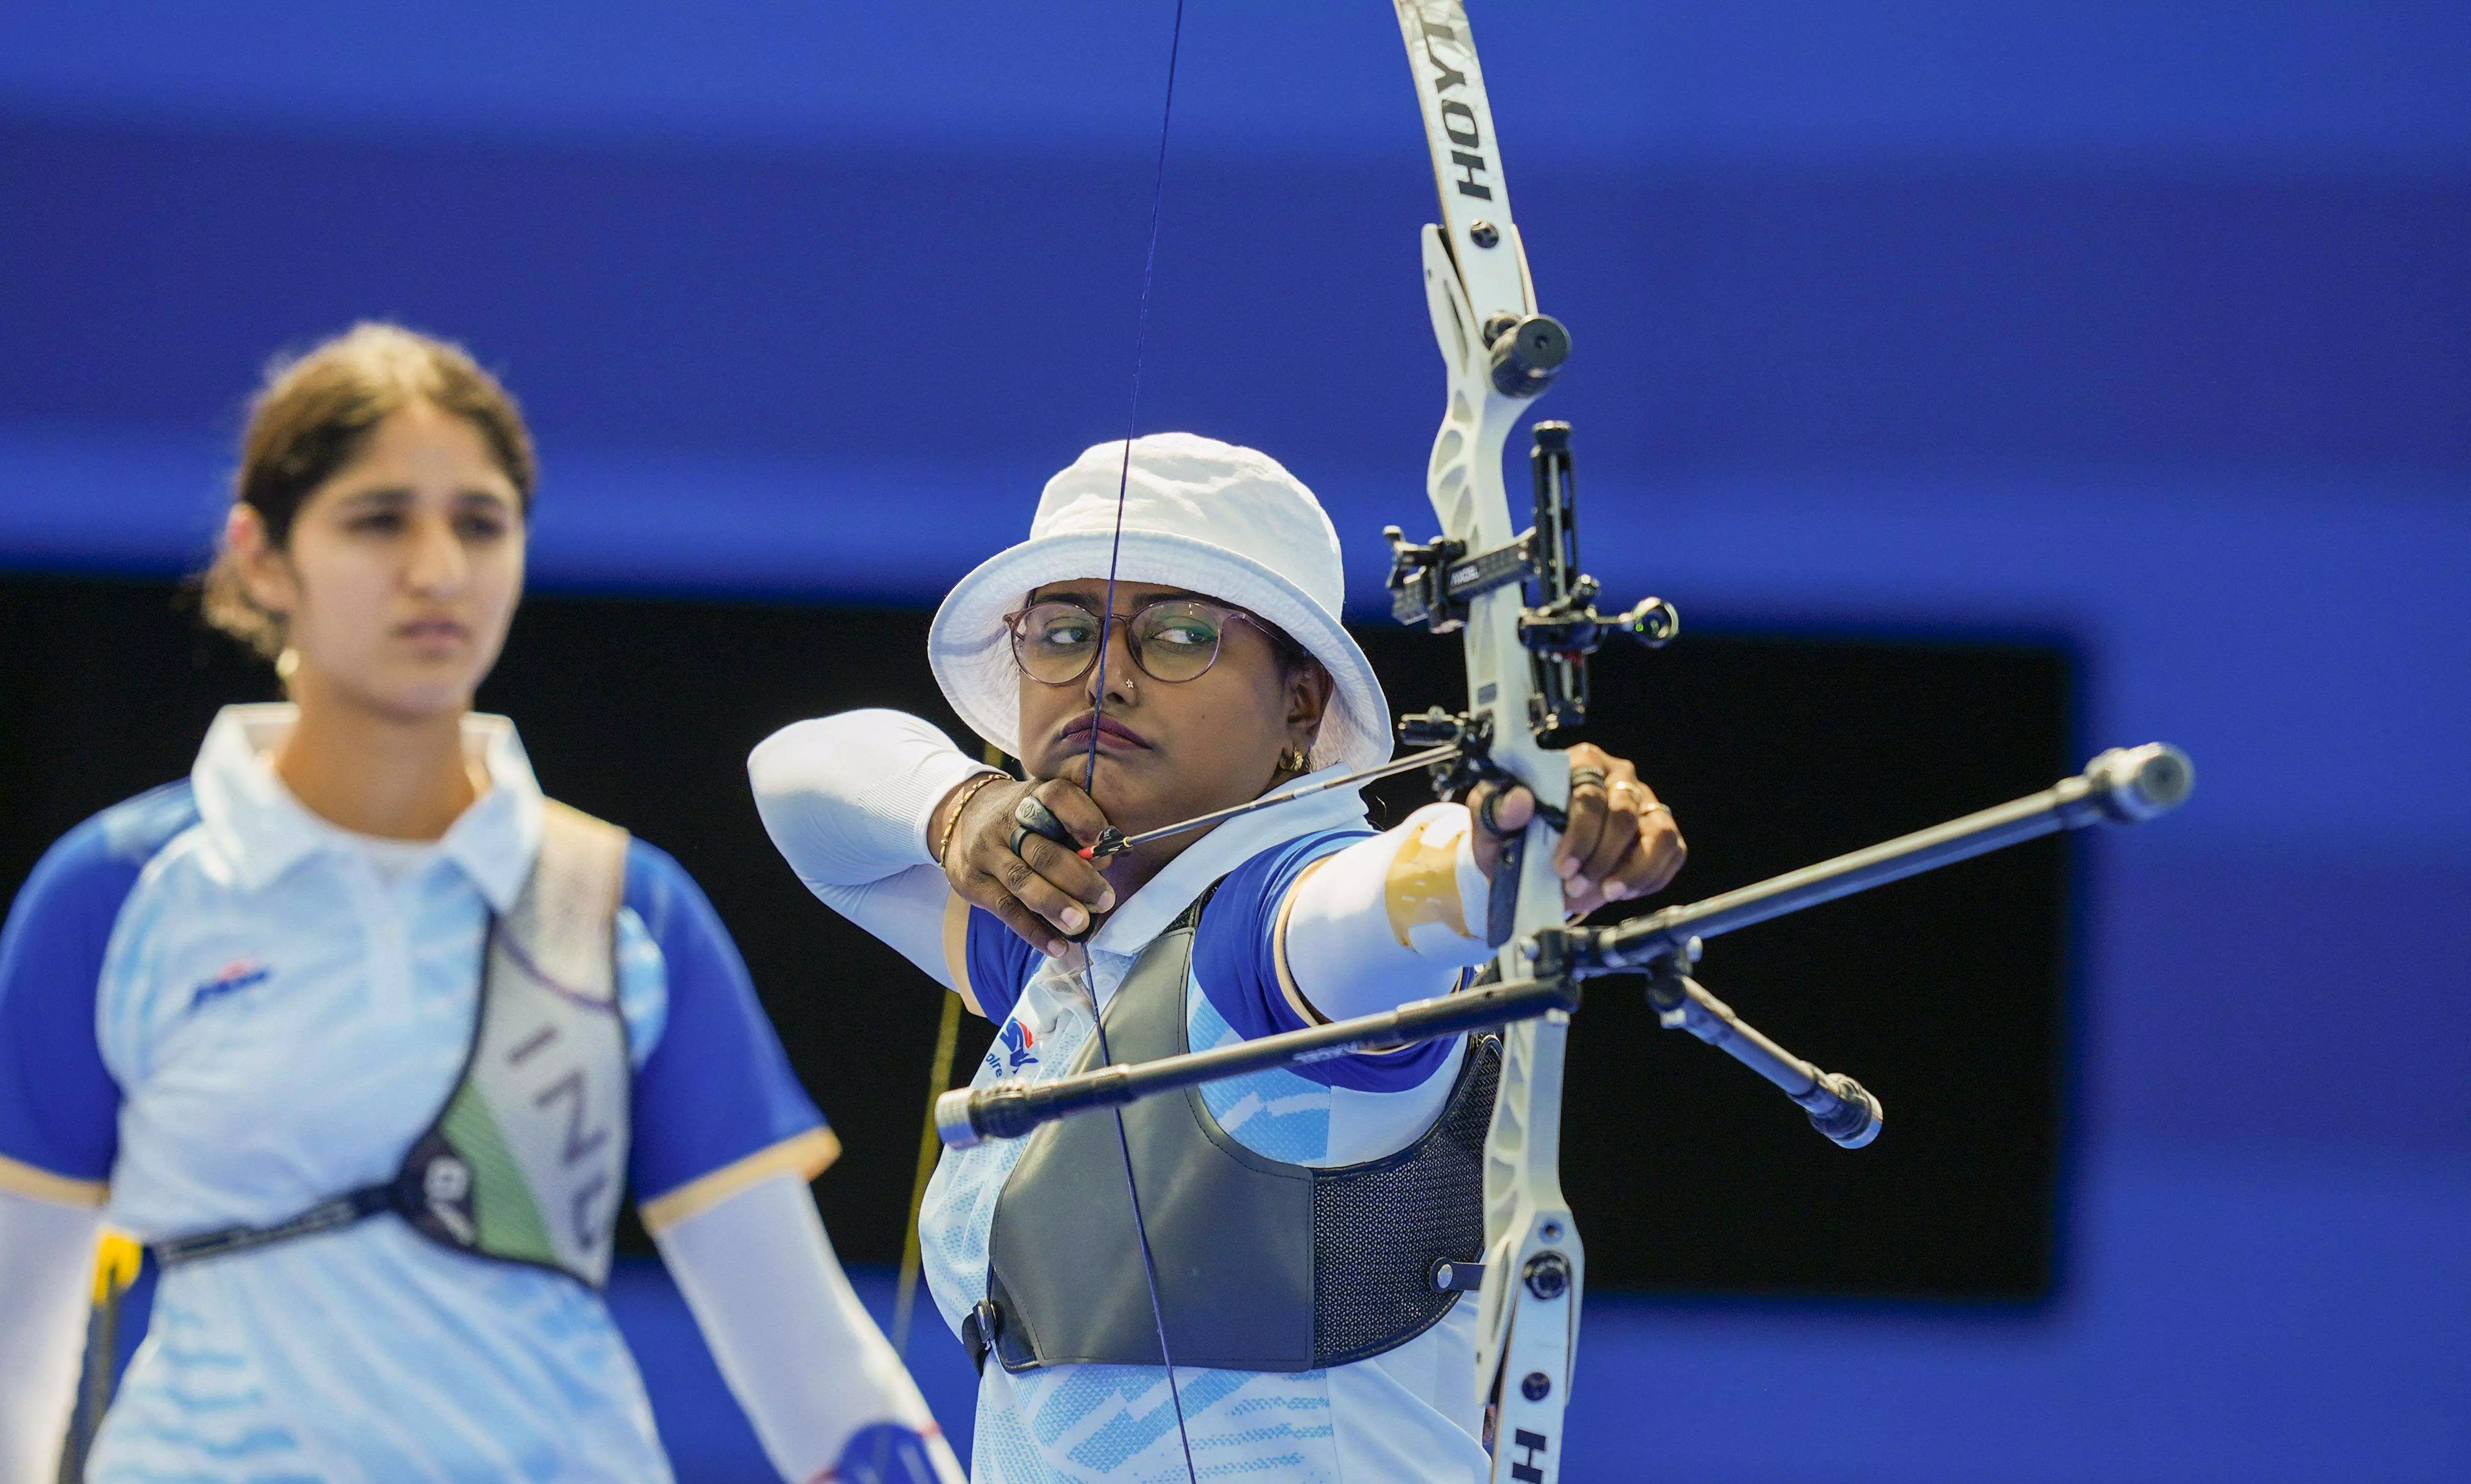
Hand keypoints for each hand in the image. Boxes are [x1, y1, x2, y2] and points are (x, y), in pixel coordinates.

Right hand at [933, 775, 1117, 957]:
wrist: (962, 818)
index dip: (1085, 820)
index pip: (1059, 797)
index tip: (1106, 846)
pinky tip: (1057, 946)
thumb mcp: (1046, 809)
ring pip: (1021, 881)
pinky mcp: (971, 881)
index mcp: (1033, 797)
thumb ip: (1076, 830)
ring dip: (1054, 905)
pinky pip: (1005, 909)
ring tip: (1080, 924)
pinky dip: (1033, 930)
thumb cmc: (1023, 820)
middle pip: (1042, 851)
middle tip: (1105, 899)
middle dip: (1077, 878)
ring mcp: (985, 852)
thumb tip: (1106, 864)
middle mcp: (1006, 821)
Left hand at [1466, 743, 1684, 914]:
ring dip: (1635, 871)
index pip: (1588, 794)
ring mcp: (1643, 803)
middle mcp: (1617, 777)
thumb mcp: (1492, 823)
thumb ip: (1497, 809)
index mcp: (1578, 762)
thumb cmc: (1513, 834)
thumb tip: (1520, 800)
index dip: (1579, 835)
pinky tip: (1623, 890)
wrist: (1527, 860)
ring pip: (1659, 833)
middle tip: (1575, 887)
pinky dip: (1652, 877)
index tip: (1562, 867)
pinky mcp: (1659, 830)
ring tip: (1608, 893)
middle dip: (1601, 858)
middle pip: (1623, 815)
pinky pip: (1672, 852)